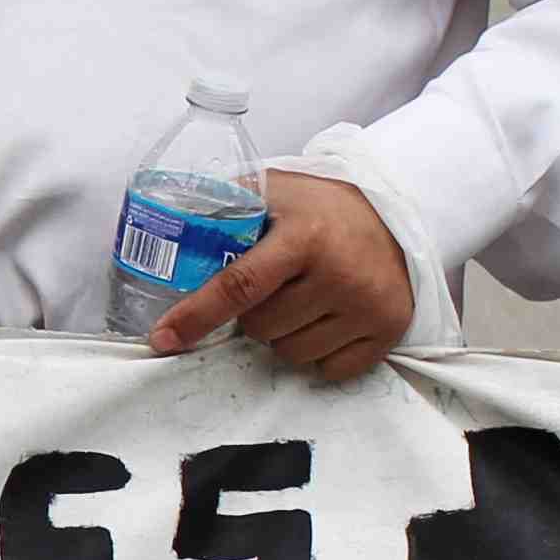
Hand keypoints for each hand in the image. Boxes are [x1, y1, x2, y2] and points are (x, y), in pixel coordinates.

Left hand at [149, 170, 415, 378]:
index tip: (163, 339)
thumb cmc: (323, 205)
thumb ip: (228, 205)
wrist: (397, 211)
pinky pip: (329, 369)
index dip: (196, 315)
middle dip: (253, 316)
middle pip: (261, 329)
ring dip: (284, 336)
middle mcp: (339, 274)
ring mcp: (367, 306)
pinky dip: (318, 353)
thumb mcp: (277, 190)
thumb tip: (170, 226)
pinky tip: (327, 319)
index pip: (239, 286)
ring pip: (292, 354)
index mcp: (304, 236)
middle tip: (273, 289)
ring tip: (302, 301)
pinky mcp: (388, 330)